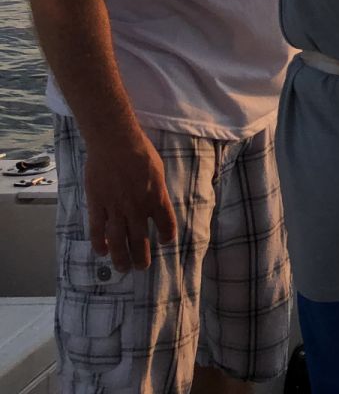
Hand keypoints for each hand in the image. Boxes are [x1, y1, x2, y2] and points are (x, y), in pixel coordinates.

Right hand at [84, 129, 176, 271]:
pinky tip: (102, 252)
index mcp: (157, 197)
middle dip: (142, 257)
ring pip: (118, 240)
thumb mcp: (158, 171)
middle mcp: (138, 207)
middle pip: (141, 239)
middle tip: (142, 268)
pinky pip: (97, 229)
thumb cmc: (140, 152)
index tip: (166, 241)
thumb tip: (158, 204)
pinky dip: (99, 243)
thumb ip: (158, 191)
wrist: (115, 142)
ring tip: (123, 268)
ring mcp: (116, 208)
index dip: (167, 235)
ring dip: (121, 257)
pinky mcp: (97, 204)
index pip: (166, 223)